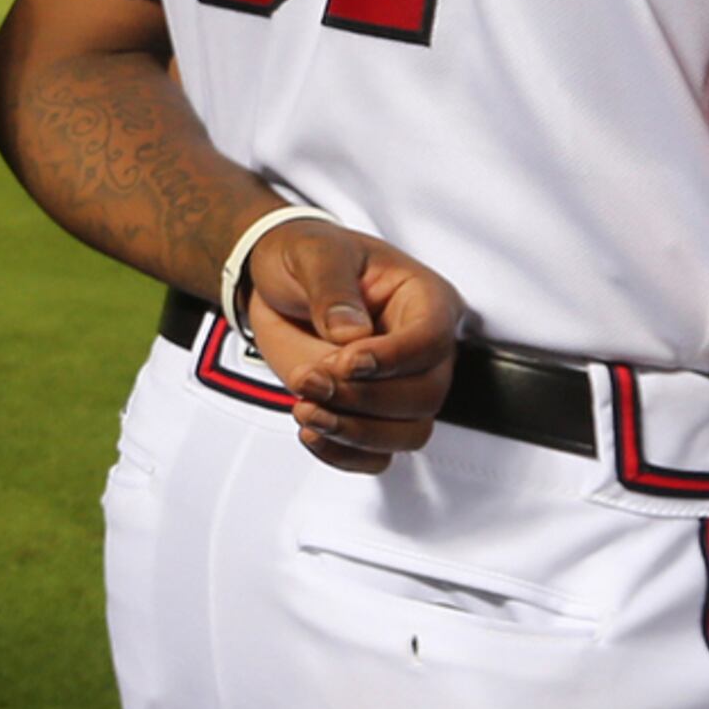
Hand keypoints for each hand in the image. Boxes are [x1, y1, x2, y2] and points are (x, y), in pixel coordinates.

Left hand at [241, 219, 462, 474]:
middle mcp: (421, 349)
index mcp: (423, 299)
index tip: (346, 362)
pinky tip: (311, 432)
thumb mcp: (314, 253)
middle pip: (425, 395)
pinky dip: (344, 455)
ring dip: (355, 432)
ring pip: (408, 433)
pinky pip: (377, 455)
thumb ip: (331, 287)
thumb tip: (351, 331)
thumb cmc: (307, 258)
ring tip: (305, 409)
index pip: (432, 340)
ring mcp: (401, 386)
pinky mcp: (372, 415)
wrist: (277, 285)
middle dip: (365, 398)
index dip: (393, 358)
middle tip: (311, 381)